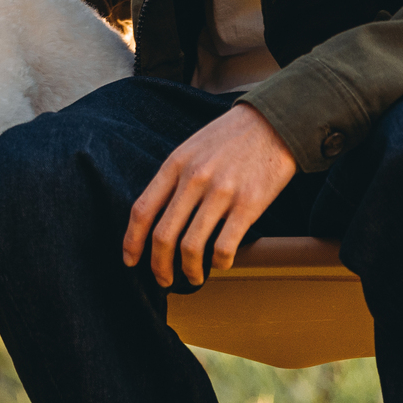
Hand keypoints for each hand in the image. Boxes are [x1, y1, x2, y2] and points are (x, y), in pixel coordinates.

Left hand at [122, 103, 295, 287]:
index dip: (132, 241)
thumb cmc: (229, 138)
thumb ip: (173, 179)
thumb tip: (157, 217)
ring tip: (194, 277)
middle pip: (163, 235)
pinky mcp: (249, 205)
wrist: (272, 122)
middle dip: (158, 266)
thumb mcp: (191, 148)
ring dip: (190, 271)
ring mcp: (221, 193)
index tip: (130, 260)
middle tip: (163, 279)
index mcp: (175, 164)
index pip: (143, 210)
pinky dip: (219, 263)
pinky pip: (225, 246)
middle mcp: (194, 179)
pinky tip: (221, 263)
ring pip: (191, 247)